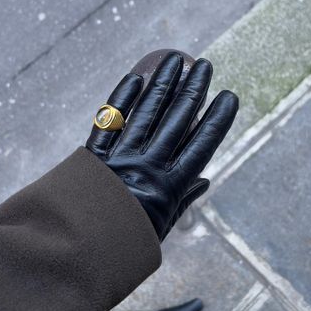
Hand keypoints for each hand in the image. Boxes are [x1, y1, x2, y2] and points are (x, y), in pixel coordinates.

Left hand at [86, 52, 238, 240]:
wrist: (81, 250)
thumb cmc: (127, 239)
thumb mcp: (162, 225)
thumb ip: (183, 200)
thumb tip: (205, 181)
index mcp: (168, 188)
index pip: (201, 146)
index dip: (217, 120)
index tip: (229, 98)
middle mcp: (146, 167)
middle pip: (175, 122)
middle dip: (192, 91)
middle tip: (204, 66)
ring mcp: (119, 158)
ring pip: (145, 114)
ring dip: (161, 85)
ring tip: (174, 60)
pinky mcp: (95, 155)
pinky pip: (108, 123)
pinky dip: (120, 100)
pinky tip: (135, 79)